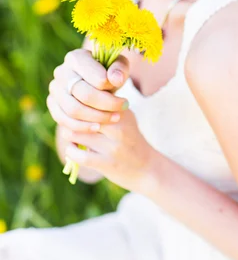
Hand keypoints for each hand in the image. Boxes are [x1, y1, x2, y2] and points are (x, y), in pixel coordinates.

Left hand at [47, 48, 157, 190]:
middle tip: (68, 118)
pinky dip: (71, 151)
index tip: (74, 104)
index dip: (78, 100)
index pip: (92, 98)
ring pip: (76, 133)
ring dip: (69, 133)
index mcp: (122, 110)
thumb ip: (106, 105)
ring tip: (70, 132)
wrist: (147, 168)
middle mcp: (118, 126)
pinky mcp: (106, 164)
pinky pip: (78, 155)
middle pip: (82, 113)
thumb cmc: (130, 139)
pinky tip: (73, 148)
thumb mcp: (124, 117)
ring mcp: (112, 146)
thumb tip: (78, 91)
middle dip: (71, 116)